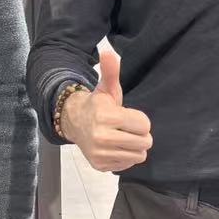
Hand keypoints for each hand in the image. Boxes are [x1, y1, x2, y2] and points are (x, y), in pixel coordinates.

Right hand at [59, 47, 153, 172]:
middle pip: (145, 142)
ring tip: (123, 137)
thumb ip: (111, 71)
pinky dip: (125, 157)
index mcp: (106, 116)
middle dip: (140, 134)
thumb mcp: (106, 89)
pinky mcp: (100, 166)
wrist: (74, 123)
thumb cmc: (97, 106)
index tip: (128, 116)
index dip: (140, 120)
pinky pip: (128, 165)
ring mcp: (100, 153)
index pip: (144, 124)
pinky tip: (115, 147)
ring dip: (134, 147)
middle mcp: (102, 137)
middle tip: (128, 128)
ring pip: (139, 155)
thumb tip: (108, 52)